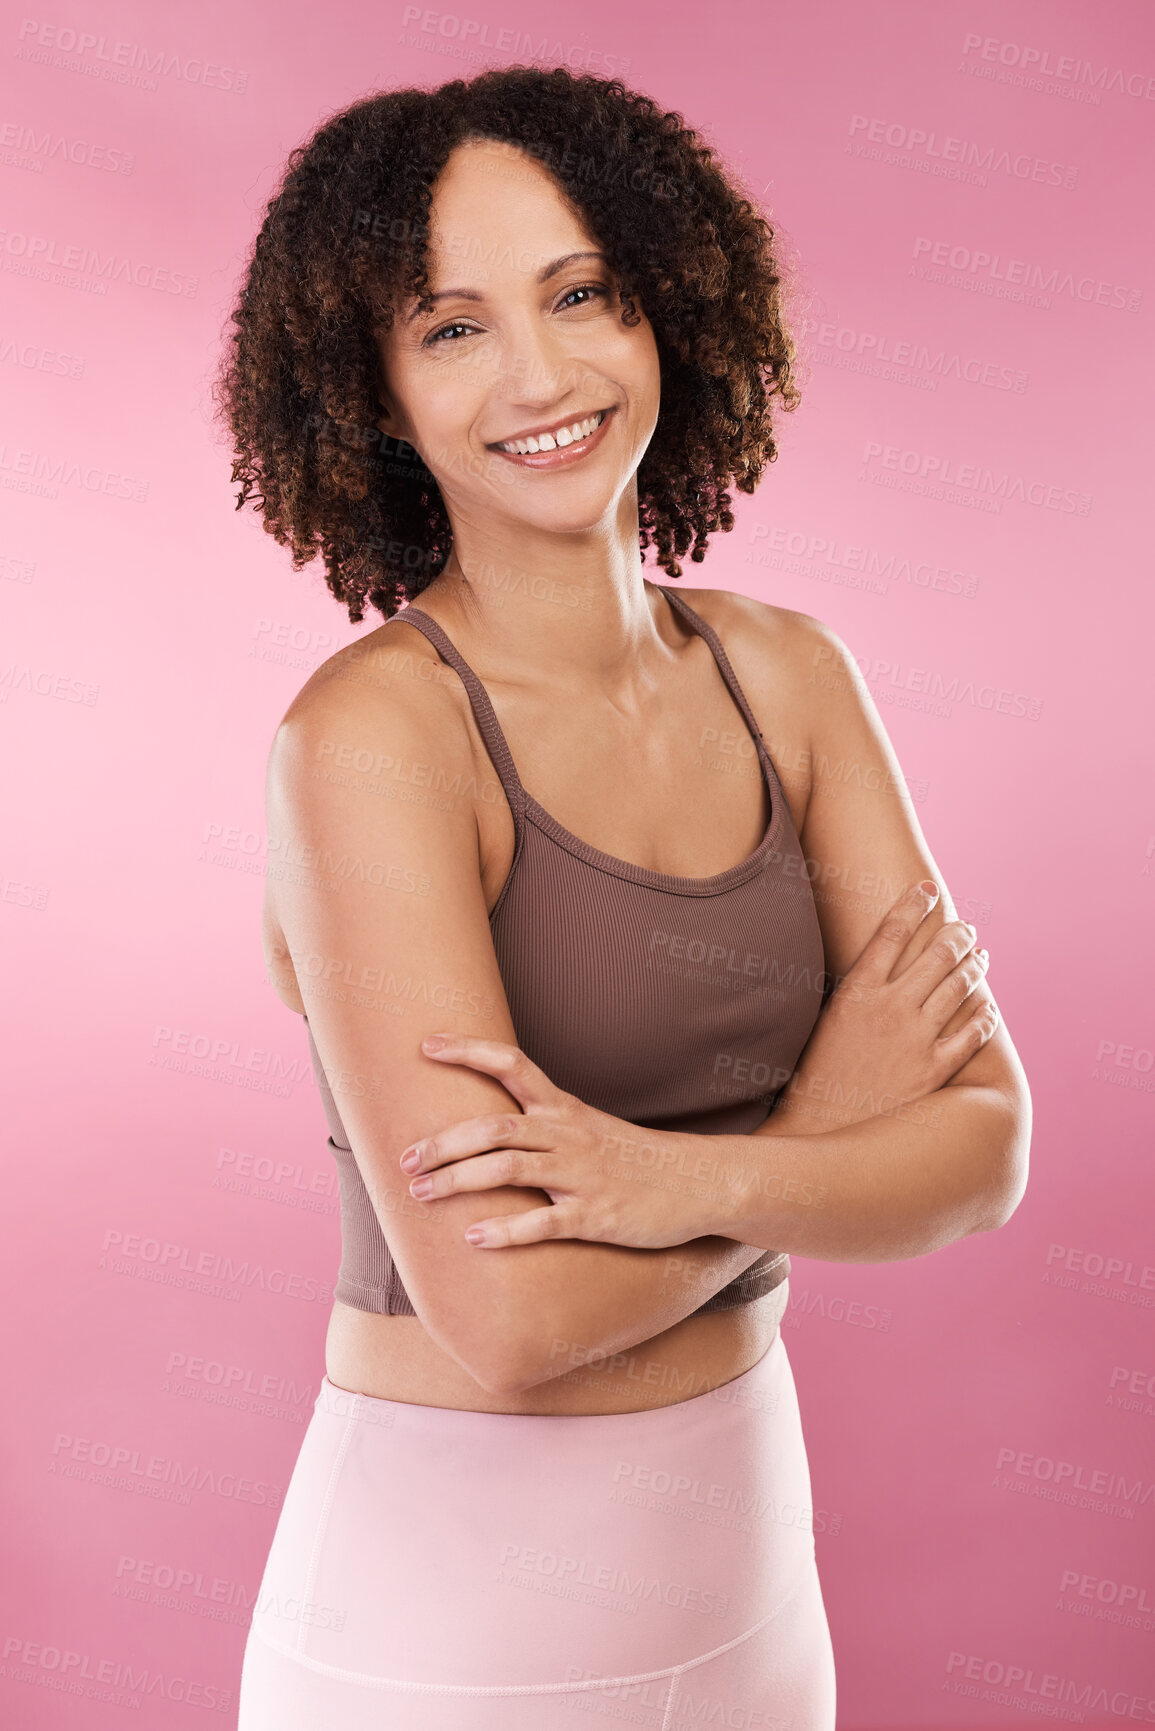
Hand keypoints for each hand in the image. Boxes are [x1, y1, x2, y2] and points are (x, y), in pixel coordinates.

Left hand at [397, 1035, 713, 1249]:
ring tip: (420, 1194)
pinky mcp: (595, 1216)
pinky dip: (505, 1231)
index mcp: (564, 1109)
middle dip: (443, 1143)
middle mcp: (568, 1134)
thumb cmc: (633, 1158)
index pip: (511, 1064)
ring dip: (458, 1181)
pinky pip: (543, 1222)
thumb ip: (541, 1124)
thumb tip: (486, 1129)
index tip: (426, 1045)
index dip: (468, 1050)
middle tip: (404, 1160)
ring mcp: (580, 1175)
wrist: (697, 1184)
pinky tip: (473, 1238)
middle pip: (494, 1127)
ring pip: (508, 1168)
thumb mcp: (588, 1127)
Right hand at [770, 880, 997, 1134]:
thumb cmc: (817, 1075)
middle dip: (957, 934)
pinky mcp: (934, 1070)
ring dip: (975, 966)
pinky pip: (972, 1033)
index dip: (913, 905)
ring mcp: (915, 1038)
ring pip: (959, 986)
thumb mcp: (826, 1020)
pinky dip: (985, 1014)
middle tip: (966, 929)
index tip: (929, 891)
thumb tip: (876, 965)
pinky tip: (989, 1006)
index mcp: (856, 992)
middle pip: (936, 953)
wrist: (822, 1130)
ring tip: (981, 956)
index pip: (892, 931)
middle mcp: (889, 1008)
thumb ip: (856, 991)